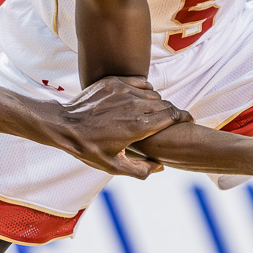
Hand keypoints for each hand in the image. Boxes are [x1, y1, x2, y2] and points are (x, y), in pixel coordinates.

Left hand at [53, 76, 190, 178]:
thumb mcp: (113, 167)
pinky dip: (144, 90)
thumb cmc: (88, 148)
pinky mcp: (113, 82)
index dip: (184, 117)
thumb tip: (160, 167)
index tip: (189, 120)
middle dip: (172, 112)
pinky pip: (139, 82)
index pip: (172, 116)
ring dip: (157, 102)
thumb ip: (140, 170)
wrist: (64, 126)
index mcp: (138, 126)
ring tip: (154, 112)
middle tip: (172, 120)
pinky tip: (140, 99)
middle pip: (164, 104)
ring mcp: (123, 91)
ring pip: (152, 93)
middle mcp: (133, 105)